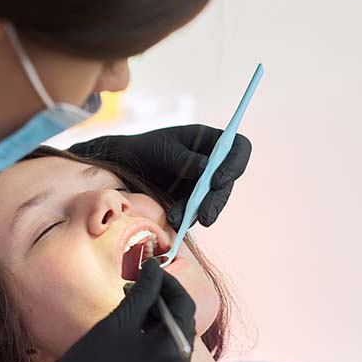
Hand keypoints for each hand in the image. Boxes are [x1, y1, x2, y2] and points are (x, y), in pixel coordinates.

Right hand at [0, 260, 195, 361]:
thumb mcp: (120, 320)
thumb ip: (144, 290)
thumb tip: (155, 267)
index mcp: (176, 354)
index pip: (184, 306)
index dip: (168, 283)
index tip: (149, 269)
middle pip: (180, 326)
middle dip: (160, 303)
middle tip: (134, 287)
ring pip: (170, 344)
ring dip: (155, 323)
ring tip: (128, 310)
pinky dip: (151, 346)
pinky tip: (129, 336)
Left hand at [69, 124, 250, 229]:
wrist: (123, 167)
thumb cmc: (144, 148)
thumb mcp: (161, 148)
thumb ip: (182, 158)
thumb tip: (205, 168)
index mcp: (210, 141)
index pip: (238, 148)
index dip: (234, 164)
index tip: (217, 181)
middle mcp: (212, 163)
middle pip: (228, 181)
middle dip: (217, 200)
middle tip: (205, 216)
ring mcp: (204, 184)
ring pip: (215, 201)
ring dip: (201, 212)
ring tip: (179, 219)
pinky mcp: (193, 202)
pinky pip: (198, 213)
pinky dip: (187, 218)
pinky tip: (173, 220)